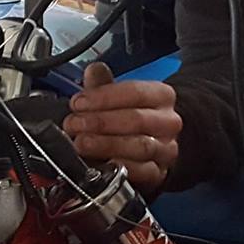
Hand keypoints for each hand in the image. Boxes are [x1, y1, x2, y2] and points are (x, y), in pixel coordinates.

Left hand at [62, 62, 181, 194]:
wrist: (148, 148)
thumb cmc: (130, 119)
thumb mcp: (117, 97)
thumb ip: (104, 85)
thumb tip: (93, 70)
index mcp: (161, 96)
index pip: (135, 92)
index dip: (104, 97)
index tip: (79, 102)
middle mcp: (168, 122)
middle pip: (137, 119)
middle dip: (100, 122)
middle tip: (75, 124)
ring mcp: (165, 149)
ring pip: (140, 146)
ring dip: (105, 145)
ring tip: (81, 143)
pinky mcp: (159, 173)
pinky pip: (142, 172)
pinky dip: (119, 167)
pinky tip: (100, 164)